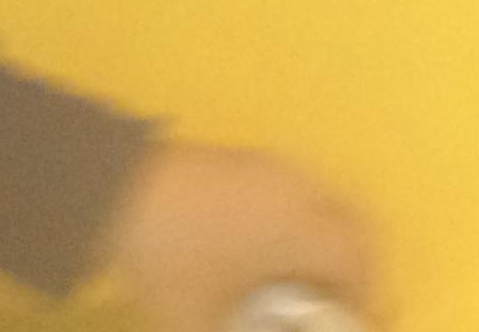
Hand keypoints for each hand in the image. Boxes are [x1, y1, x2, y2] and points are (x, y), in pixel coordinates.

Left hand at [101, 143, 380, 331]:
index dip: (367, 294)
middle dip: (358, 266)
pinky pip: (300, 193)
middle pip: (354, 226)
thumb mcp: (199, 323)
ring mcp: (275, 169)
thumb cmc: (169, 262)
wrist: (112, 193)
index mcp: (300, 228)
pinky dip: (304, 225)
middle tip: (341, 303)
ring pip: (327, 205)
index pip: (358, 259)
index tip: (357, 321)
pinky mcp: (250, 162)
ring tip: (305, 283)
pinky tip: (270, 254)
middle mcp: (301, 190)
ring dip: (329, 243)